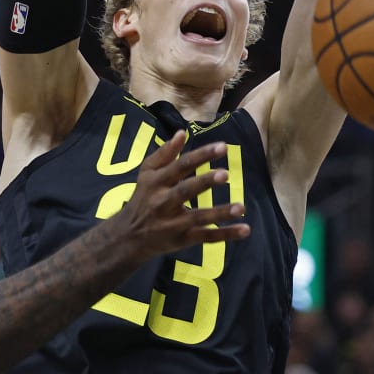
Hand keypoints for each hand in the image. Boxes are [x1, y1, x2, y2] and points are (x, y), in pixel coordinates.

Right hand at [108, 131, 249, 260]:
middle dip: (205, 182)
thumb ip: (164, 153)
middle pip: (185, 190)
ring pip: (198, 217)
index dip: (201, 156)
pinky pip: (206, 237)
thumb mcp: (147, 174)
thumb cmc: (142, 198)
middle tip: (225, 174)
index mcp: (157, 182)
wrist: (128, 236)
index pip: (180, 166)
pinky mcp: (182, 240)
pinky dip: (225, 234)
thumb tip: (182, 132)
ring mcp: (173, 223)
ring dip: (220, 213)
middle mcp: (163, 202)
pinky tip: (245, 229)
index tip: (222, 147)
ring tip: (241, 207)